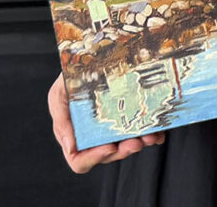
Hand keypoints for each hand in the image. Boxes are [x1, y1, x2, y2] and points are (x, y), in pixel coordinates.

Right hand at [49, 72, 164, 171]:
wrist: (90, 56)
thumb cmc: (70, 78)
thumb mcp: (58, 95)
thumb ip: (61, 121)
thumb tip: (71, 147)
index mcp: (75, 136)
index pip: (80, 161)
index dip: (94, 158)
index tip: (109, 146)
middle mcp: (95, 137)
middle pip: (109, 155)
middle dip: (123, 151)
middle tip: (136, 142)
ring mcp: (114, 130)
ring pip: (128, 146)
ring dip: (140, 144)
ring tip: (150, 136)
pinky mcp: (130, 120)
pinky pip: (143, 133)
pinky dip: (152, 134)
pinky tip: (159, 130)